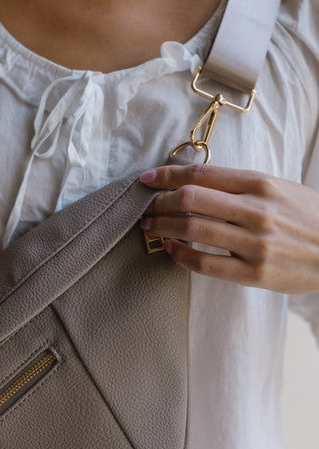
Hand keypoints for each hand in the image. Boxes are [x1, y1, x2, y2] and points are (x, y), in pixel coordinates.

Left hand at [139, 164, 318, 293]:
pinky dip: (181, 256)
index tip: (147, 179)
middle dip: (159, 202)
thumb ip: (240, 184)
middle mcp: (255, 210)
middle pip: (190, 199)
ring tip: (150, 227)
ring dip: (163, 227)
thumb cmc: (308, 217)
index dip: (166, 175)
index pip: (200, 174)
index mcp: (260, 184)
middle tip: (145, 206)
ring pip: (193, 230)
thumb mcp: (279, 188)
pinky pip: (206, 264)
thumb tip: (194, 180)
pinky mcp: (256, 274)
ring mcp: (255, 243)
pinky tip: (171, 250)